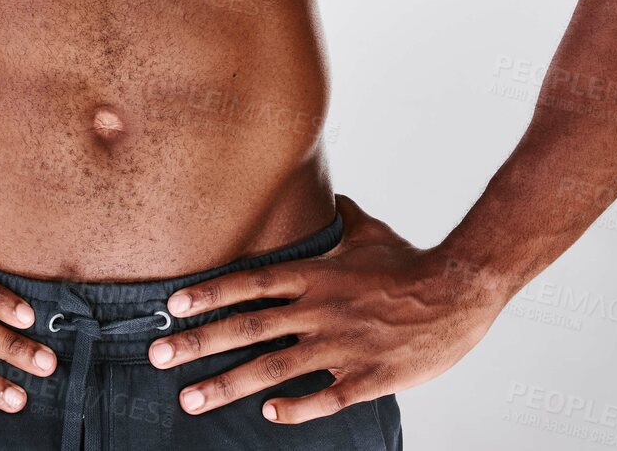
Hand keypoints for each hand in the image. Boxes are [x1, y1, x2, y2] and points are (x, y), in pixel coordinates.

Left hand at [145, 194, 507, 423]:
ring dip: (227, 386)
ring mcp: (341, 346)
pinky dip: (295, 408)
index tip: (171, 307)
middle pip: (247, 329)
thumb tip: (325, 200)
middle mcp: (319, 310)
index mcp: (315, 276)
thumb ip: (337, 219)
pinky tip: (269, 415)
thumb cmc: (409, 261)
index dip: (208, 294)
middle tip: (158, 358)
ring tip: (191, 400)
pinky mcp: (368, 376)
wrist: (458, 291)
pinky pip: (324, 398)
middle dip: (198, 344)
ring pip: (273, 368)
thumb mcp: (366, 232)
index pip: (249, 283)